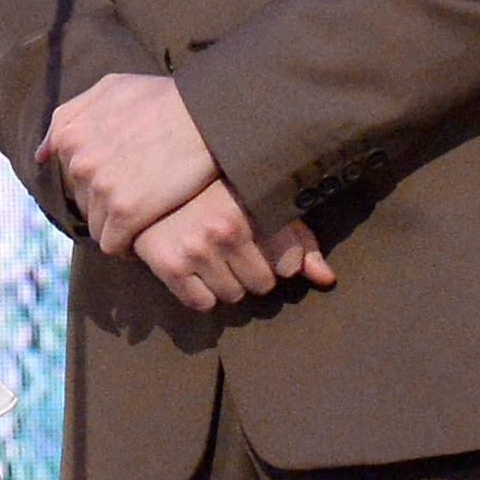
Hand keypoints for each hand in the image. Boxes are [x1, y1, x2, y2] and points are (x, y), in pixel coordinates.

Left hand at [36, 73, 218, 254]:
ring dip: (117, 226)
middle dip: (105, 203)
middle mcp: (79, 162)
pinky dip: (128, 245)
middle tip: (138, 196)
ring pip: (97, 226)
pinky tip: (147, 234)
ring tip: (145, 217)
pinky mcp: (124, 212)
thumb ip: (73, 114)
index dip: (96, 181)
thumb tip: (42, 153)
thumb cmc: (165, 98)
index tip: (120, 181)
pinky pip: (114, 244)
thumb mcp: (113, 88)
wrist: (207, 117)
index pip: (69, 176)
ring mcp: (100, 188)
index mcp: (71, 134)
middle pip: (82, 202)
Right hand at [133, 180, 336, 311]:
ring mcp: (196, 248)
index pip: (290, 264)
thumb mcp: (262, 200)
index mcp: (253, 206)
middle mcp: (225, 228)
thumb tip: (326, 279)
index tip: (264, 242)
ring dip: (226, 282)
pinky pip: (201, 303)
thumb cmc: (216, 187)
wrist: (153, 175)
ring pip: (233, 296)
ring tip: (214, 255)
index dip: (281, 259)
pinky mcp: (168, 265)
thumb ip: (299, 239)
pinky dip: (200, 291)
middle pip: (262, 284)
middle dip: (253, 271)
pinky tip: (194, 267)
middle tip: (234, 249)